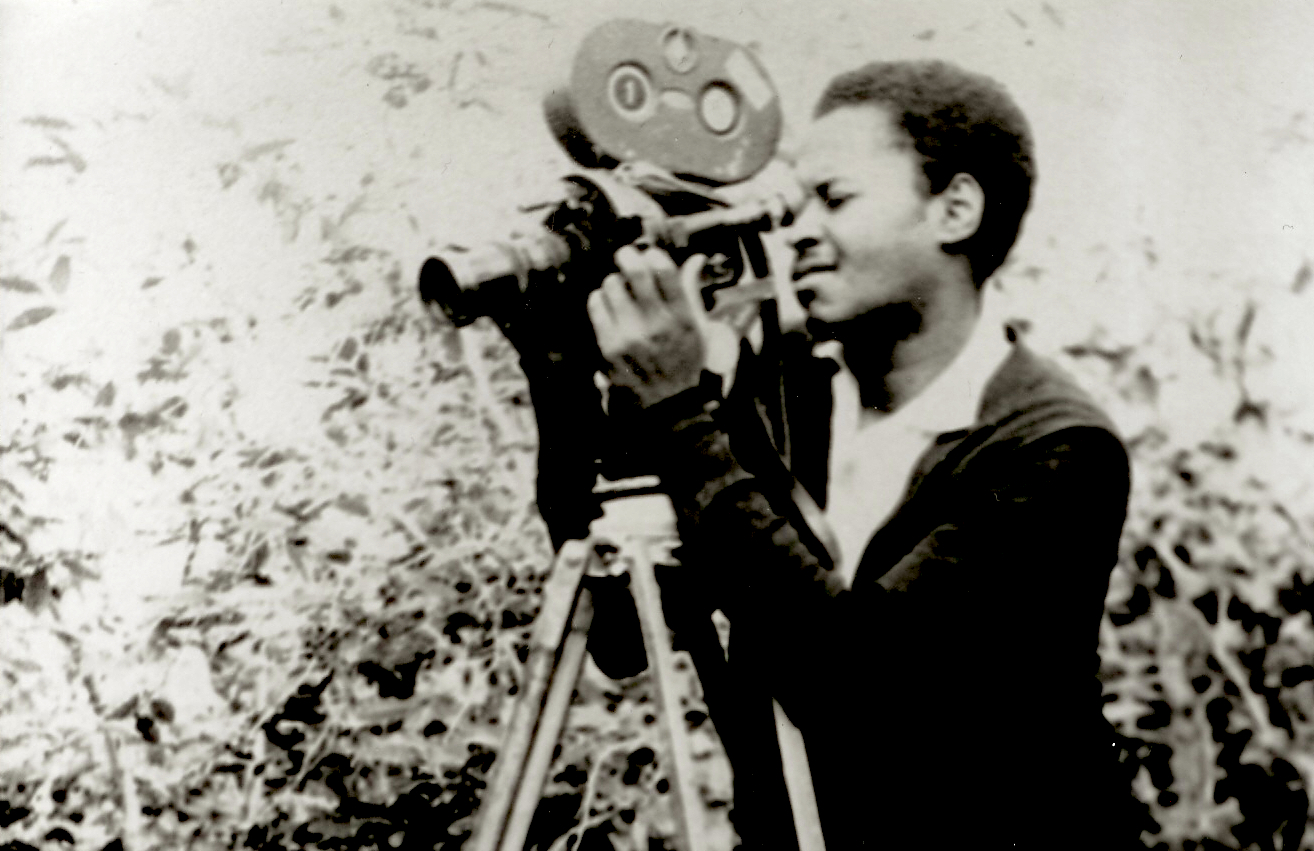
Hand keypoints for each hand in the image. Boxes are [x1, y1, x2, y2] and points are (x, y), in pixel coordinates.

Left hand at [587, 246, 708, 407]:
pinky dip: (600, 299)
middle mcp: (657, 325)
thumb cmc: (683, 362)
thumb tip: (696, 258)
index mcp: (682, 317)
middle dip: (627, 256)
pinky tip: (608, 305)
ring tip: (619, 289)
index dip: (653, 255)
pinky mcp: (610, 347)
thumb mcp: (697, 327)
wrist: (665, 404)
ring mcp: (631, 336)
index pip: (664, 270)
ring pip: (612, 285)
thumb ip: (691, 290)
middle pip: (635, 272)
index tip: (649, 255)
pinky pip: (597, 305)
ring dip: (614, 281)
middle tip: (625, 256)